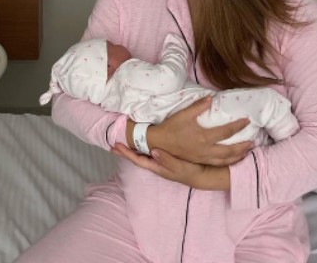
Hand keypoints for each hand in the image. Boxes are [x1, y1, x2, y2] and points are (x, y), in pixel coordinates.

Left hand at [111, 143, 229, 189]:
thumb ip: (168, 160)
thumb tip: (153, 151)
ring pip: (142, 154)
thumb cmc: (190, 172)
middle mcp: (156, 164)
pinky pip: (149, 151)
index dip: (126, 153)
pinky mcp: (165, 157)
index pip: (138, 160)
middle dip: (126, 151)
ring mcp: (160, 161)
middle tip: (114, 143)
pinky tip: (141, 142)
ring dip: (133, 148)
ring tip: (124, 141)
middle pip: (137, 157)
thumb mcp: (180, 167)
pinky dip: (143, 146)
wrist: (202, 176)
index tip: (115, 146)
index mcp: (157, 167)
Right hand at [130, 97, 251, 165]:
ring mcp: (203, 157)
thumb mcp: (184, 114)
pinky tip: (233, 159)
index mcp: (204, 137)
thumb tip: (211, 98)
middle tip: (253, 141)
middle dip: (243, 146)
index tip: (247, 121)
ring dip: (238, 156)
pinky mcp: (199, 161)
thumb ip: (198, 106)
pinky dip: (229, 162)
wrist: (159, 143)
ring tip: (247, 151)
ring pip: (226, 160)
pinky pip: (218, 164)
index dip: (238, 126)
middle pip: (230, 150)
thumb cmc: (171, 127)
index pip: (226, 132)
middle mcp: (206, 150)